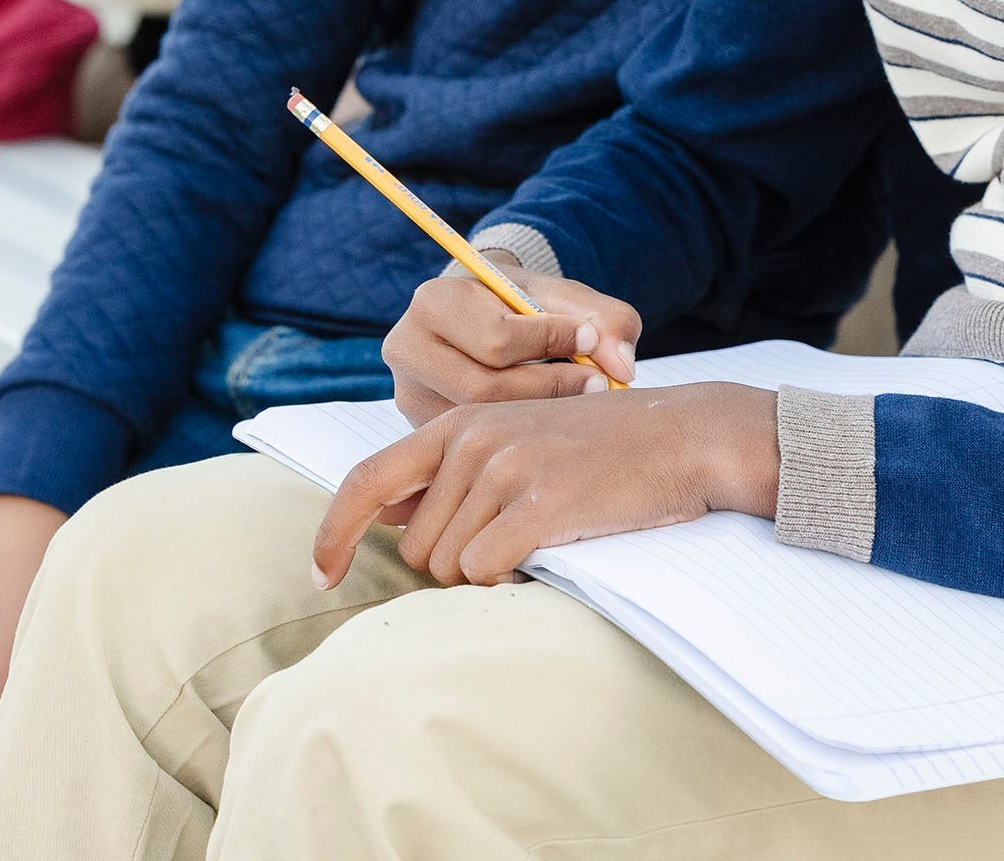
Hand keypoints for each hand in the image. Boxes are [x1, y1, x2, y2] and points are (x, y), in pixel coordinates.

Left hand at [313, 381, 780, 587]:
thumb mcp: (515, 437)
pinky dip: (512, 579)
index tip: (321, 574)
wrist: (682, 436)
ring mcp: (505, 470)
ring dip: (488, 571)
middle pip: (417, 545)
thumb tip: (382, 515)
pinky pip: (487, 573)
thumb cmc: (598, 448)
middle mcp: (472, 441)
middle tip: (513, 536)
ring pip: (451, 566)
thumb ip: (449, 471)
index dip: (332, 532)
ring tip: (539, 534)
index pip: (367, 480)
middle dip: (455, 560)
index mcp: (459, 423)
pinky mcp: (539, 503)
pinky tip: (550, 549)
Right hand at [382, 255, 639, 424]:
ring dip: (535, 417)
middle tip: (595, 383)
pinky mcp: (420, 430)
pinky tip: (546, 424)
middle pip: (483, 389)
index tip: (592, 340)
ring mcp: (408, 395)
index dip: (552, 341)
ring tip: (575, 401)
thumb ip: (604, 319)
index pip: (496, 338)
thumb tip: (622, 367)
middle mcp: (407, 348)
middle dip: (548, 388)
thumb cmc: (524, 304)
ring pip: (477, 423)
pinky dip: (514, 435)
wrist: (483, 313)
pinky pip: (470, 446)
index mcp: (434, 301)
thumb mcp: (564, 297)